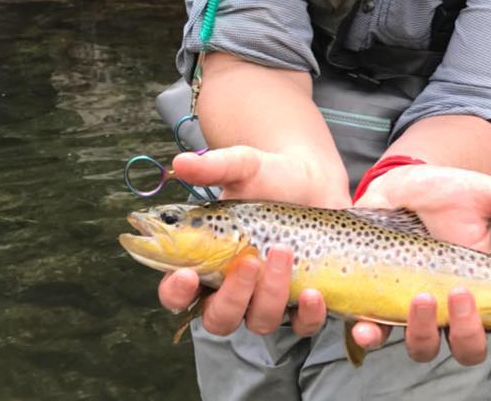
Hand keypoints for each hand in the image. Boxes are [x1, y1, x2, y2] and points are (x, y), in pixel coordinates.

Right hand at [156, 146, 350, 335]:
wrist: (314, 177)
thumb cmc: (269, 175)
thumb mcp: (243, 166)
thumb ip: (213, 167)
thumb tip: (179, 165)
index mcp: (206, 261)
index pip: (177, 293)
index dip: (176, 292)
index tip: (187, 275)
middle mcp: (232, 287)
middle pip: (218, 318)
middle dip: (232, 297)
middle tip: (249, 261)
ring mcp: (267, 297)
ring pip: (259, 321)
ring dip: (270, 294)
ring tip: (285, 252)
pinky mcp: (302, 300)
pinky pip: (302, 325)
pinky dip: (307, 315)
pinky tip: (313, 293)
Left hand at [351, 164, 490, 362]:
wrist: (397, 182)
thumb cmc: (443, 191)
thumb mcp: (482, 193)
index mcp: (482, 289)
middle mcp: (450, 308)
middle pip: (467, 346)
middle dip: (468, 332)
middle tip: (461, 295)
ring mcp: (415, 309)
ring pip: (423, 346)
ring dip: (422, 332)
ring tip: (419, 297)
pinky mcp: (378, 302)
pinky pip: (374, 331)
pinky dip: (369, 334)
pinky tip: (363, 326)